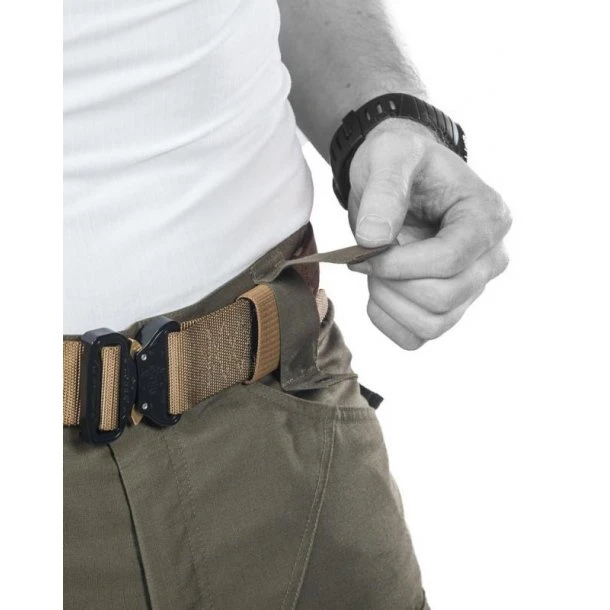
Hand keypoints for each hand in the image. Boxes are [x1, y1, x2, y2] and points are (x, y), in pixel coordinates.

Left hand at [348, 118, 511, 349]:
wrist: (398, 178)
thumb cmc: (399, 162)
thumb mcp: (389, 156)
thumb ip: (384, 191)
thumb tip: (373, 239)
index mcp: (487, 217)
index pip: (450, 260)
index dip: (399, 264)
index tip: (365, 250)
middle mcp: (490, 257)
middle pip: (443, 298)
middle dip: (393, 282)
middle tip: (367, 259)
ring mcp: (471, 286)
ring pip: (433, 324)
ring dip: (390, 303)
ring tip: (374, 271)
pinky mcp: (448, 306)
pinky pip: (417, 337)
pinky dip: (389, 321)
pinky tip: (378, 291)